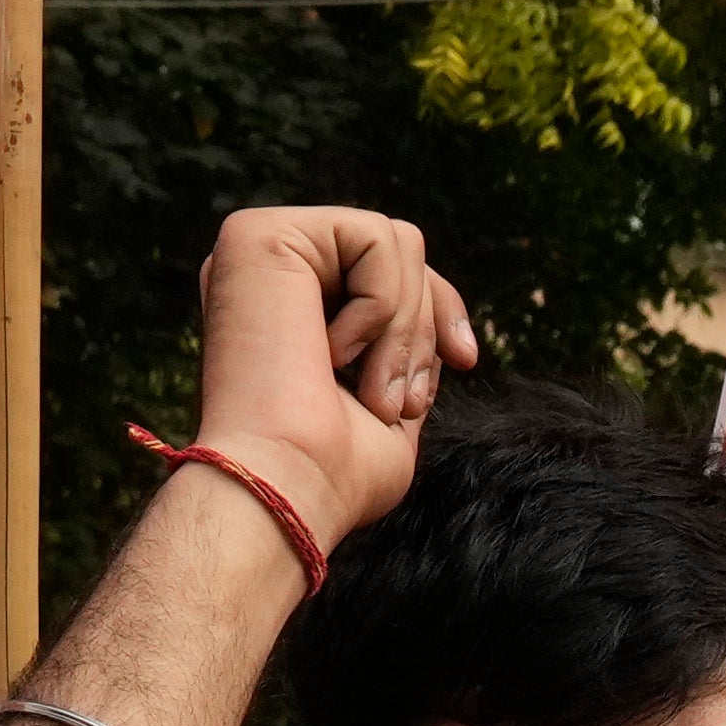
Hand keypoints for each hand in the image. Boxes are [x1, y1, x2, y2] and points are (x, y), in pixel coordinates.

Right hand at [182, 205, 479, 566]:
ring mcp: (258, 248)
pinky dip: (381, 306)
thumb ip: (401, 353)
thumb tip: (438, 326)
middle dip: (425, 326)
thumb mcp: (388, 406)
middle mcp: (266, 271)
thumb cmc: (333, 475)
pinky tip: (333, 356)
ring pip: (393, 240)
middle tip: (404, 403)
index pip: (384, 271)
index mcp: (286, 306)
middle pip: (396, 249)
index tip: (468, 360)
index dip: (439, 307)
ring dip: (404, 329)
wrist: (285, 491)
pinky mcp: (259, 234)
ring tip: (372, 394)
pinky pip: (374, 237)